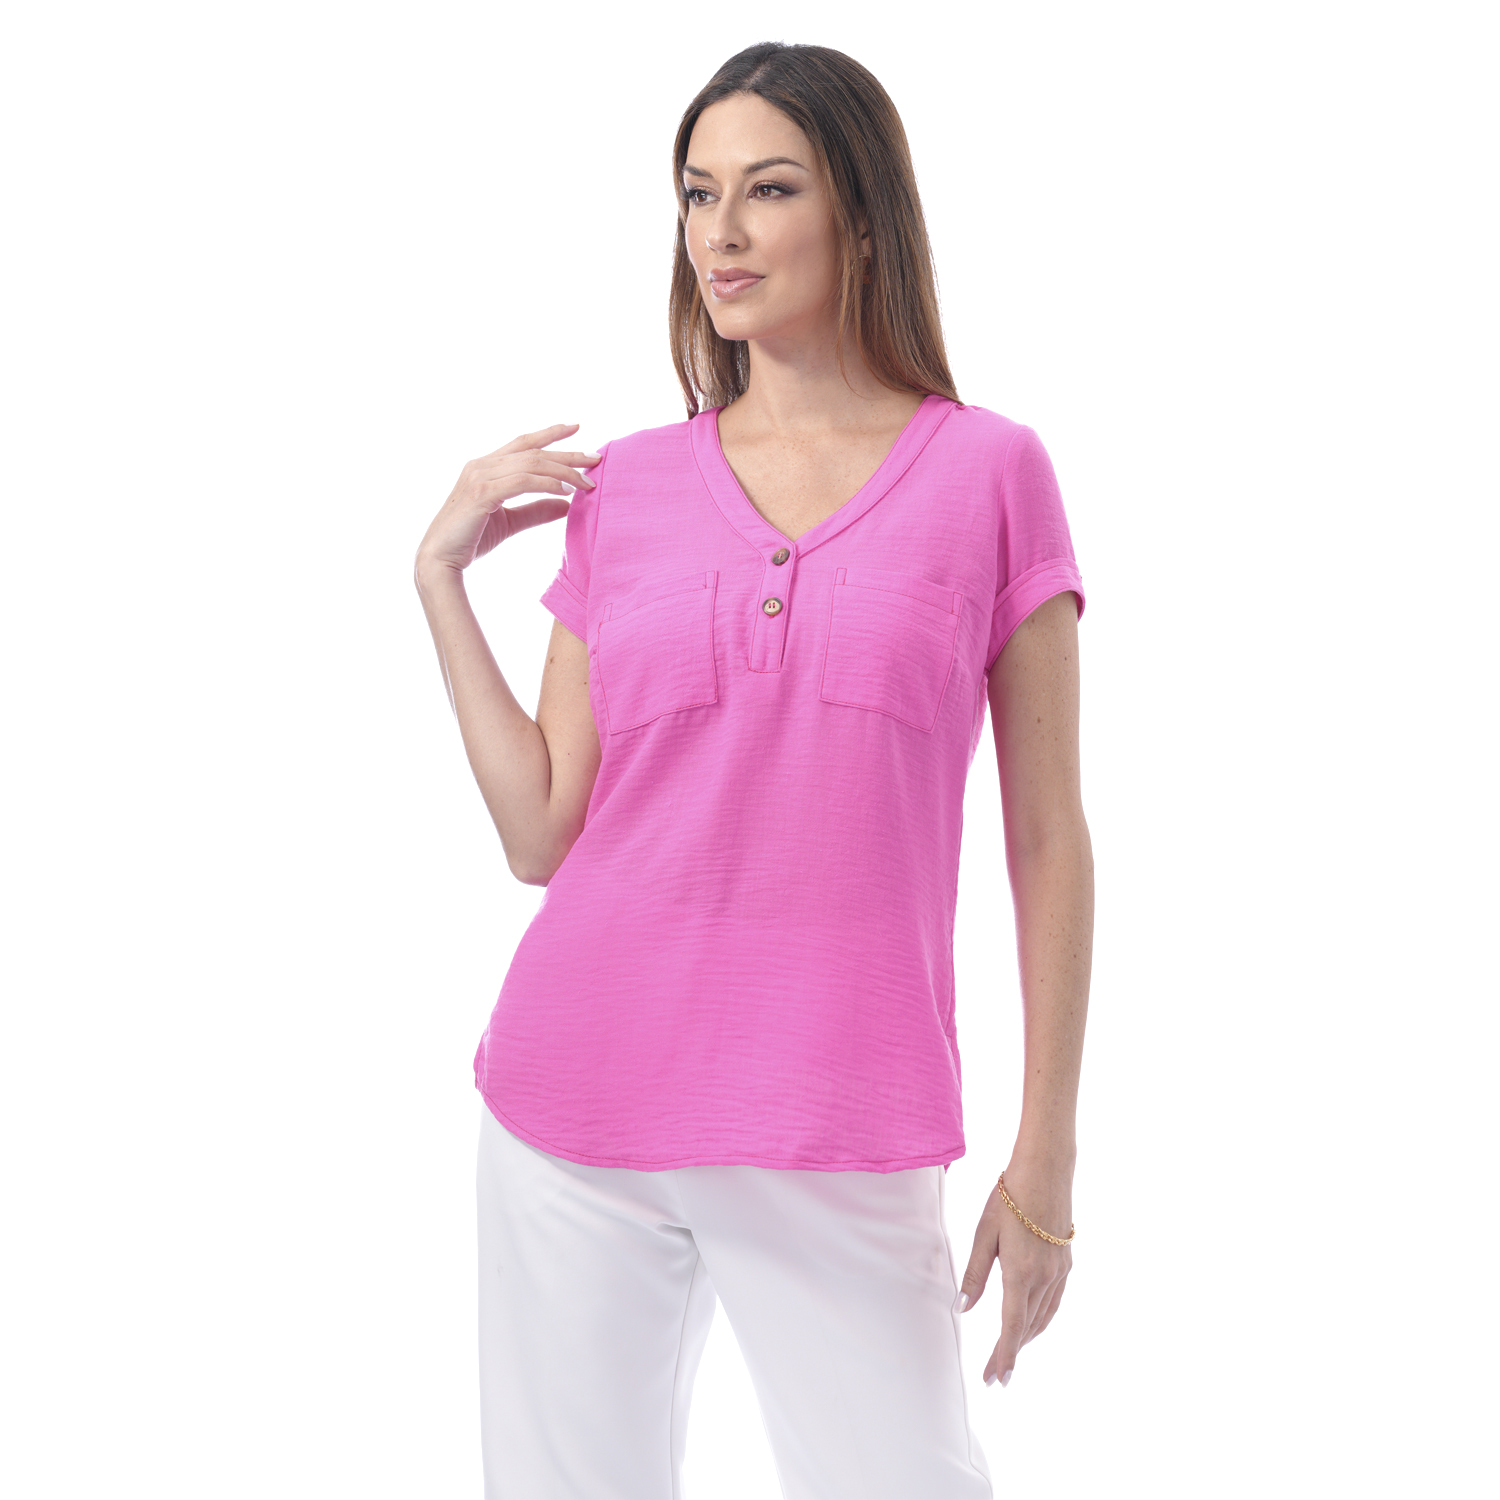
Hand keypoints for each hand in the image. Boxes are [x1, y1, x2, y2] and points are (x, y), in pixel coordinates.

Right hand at [415, 423, 600, 577]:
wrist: (440, 560)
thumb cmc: (470, 540)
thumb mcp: (510, 522)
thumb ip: (536, 510)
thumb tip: (566, 504)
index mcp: (485, 466)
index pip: (523, 443)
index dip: (550, 433)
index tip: (577, 427)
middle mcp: (481, 465)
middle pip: (533, 451)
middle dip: (568, 453)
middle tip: (596, 459)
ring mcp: (480, 476)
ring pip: (531, 464)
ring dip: (564, 471)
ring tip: (587, 482)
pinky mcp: (481, 493)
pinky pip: (522, 481)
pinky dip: (548, 484)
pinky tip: (567, 491)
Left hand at [955, 1158, 1072, 1386]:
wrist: (1047, 1171)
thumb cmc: (1009, 1197)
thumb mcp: (984, 1233)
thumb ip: (975, 1274)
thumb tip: (962, 1309)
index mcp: (1020, 1272)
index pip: (1011, 1326)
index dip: (1003, 1356)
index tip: (994, 1380)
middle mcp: (1044, 1277)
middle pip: (1027, 1327)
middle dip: (1011, 1352)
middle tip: (994, 1374)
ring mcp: (1059, 1271)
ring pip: (1044, 1317)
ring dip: (1027, 1338)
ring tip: (1010, 1352)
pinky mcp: (1066, 1262)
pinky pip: (1054, 1301)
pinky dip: (1042, 1319)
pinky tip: (1033, 1321)